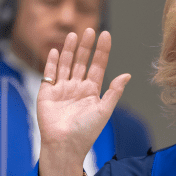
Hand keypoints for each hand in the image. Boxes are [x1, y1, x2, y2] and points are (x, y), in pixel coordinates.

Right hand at [37, 28, 129, 175]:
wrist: (64, 145)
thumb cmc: (86, 131)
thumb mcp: (104, 110)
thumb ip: (114, 92)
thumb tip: (127, 74)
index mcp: (92, 92)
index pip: (98, 66)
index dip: (102, 51)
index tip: (106, 35)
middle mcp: (77, 88)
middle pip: (82, 62)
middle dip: (86, 46)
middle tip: (90, 29)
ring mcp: (62, 89)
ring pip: (67, 65)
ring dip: (70, 50)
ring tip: (74, 35)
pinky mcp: (47, 93)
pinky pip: (50, 74)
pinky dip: (53, 62)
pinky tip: (57, 51)